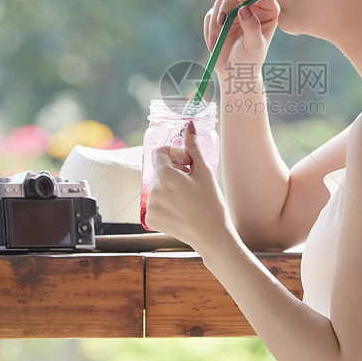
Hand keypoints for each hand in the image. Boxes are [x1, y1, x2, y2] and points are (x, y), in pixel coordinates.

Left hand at [145, 120, 232, 251]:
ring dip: (170, 185)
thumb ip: (193, 147)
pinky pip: (155, 201)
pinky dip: (166, 201)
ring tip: (188, 195)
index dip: (174, 154)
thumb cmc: (211, 203)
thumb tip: (189, 125)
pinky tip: (181, 207)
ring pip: (157, 185)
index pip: (159, 152)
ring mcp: (150, 206)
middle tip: (192, 179)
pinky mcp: (150, 218)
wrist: (211, 236)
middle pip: (159, 169)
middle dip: (174, 169)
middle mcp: (153, 190)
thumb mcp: (204, 171)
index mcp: (165, 176)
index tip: (188, 163)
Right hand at [203, 0, 279, 77]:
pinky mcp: (219, 16)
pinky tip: (215, 43)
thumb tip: (244, 8)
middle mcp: (251, 6)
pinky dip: (210, 29)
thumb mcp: (255, 45)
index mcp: (267, 10)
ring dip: (217, 22)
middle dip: (229, 2)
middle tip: (222, 20)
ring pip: (221, 2)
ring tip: (218, 41)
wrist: (233, 72)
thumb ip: (252, 26)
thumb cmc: (250, 60)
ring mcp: (234, 10)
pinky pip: (210, 15)